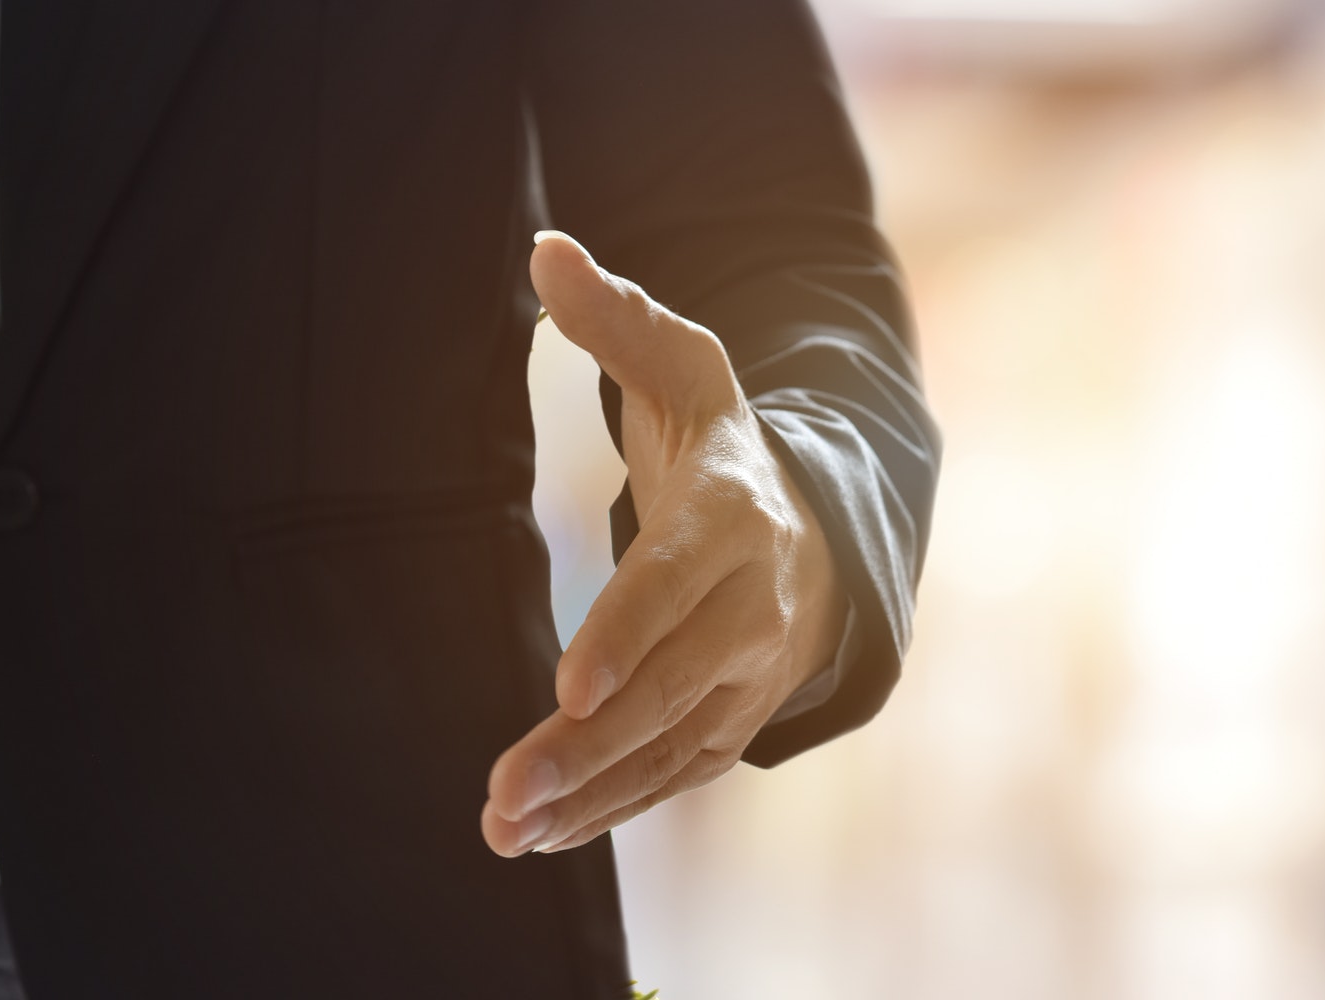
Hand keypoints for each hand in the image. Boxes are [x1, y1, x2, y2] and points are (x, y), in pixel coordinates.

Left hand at [481, 231, 844, 856]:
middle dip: (590, 743)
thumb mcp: (688, 370)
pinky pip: (678, 771)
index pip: (677, 580)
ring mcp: (750, 672)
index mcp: (737, 515)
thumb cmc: (730, 447)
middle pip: (673, 684)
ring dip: (592, 794)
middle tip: (506, 793)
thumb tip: (543, 250)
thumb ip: (616, 319)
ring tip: (507, 830)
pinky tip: (546, 835)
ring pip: (673, 743)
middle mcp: (753, 605)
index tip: (571, 685)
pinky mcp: (736, 719)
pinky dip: (616, 806)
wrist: (818, 536)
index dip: (629, 633)